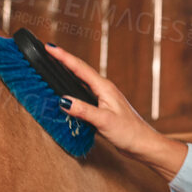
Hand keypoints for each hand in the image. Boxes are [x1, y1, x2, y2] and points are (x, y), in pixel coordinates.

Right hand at [44, 42, 188, 180]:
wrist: (143, 144)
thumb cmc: (129, 132)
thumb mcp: (103, 121)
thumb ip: (83, 110)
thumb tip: (63, 100)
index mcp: (104, 88)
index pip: (79, 68)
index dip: (63, 57)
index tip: (49, 47)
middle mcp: (104, 89)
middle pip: (80, 70)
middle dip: (64, 60)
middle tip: (48, 51)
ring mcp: (104, 98)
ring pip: (82, 81)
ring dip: (68, 72)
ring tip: (55, 65)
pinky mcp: (103, 108)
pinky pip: (84, 93)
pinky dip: (73, 88)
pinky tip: (69, 92)